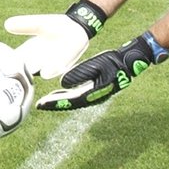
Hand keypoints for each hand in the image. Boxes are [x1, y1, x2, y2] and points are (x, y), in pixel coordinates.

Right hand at [4, 0, 106, 79]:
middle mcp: (38, 60)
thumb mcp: (38, 24)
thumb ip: (25, 25)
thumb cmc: (55, 26)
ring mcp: (50, 64)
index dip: (6, 62)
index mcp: (29, 50)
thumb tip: (6, 24)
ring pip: (38, 72)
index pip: (14, 59)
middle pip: (24, 68)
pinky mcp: (63, 64)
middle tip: (11, 73)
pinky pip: (55, 70)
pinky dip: (50, 71)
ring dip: (34, 72)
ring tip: (27, 72)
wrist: (77, 27)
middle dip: (18, 71)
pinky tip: (44, 72)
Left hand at [36, 32, 168, 110]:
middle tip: (39, 105)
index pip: (69, 101)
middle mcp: (93, 97)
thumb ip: (80, 74)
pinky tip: (60, 93)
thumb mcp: (96, 65)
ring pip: (73, 100)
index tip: (42, 104)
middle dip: (54, 104)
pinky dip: (67, 96)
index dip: (54, 103)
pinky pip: (78, 95)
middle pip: (70, 103)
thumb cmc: (113, 62)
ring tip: (47, 101)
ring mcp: (95, 94)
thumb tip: (62, 82)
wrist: (128, 62)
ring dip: (60, 101)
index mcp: (92, 93)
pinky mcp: (95, 90)